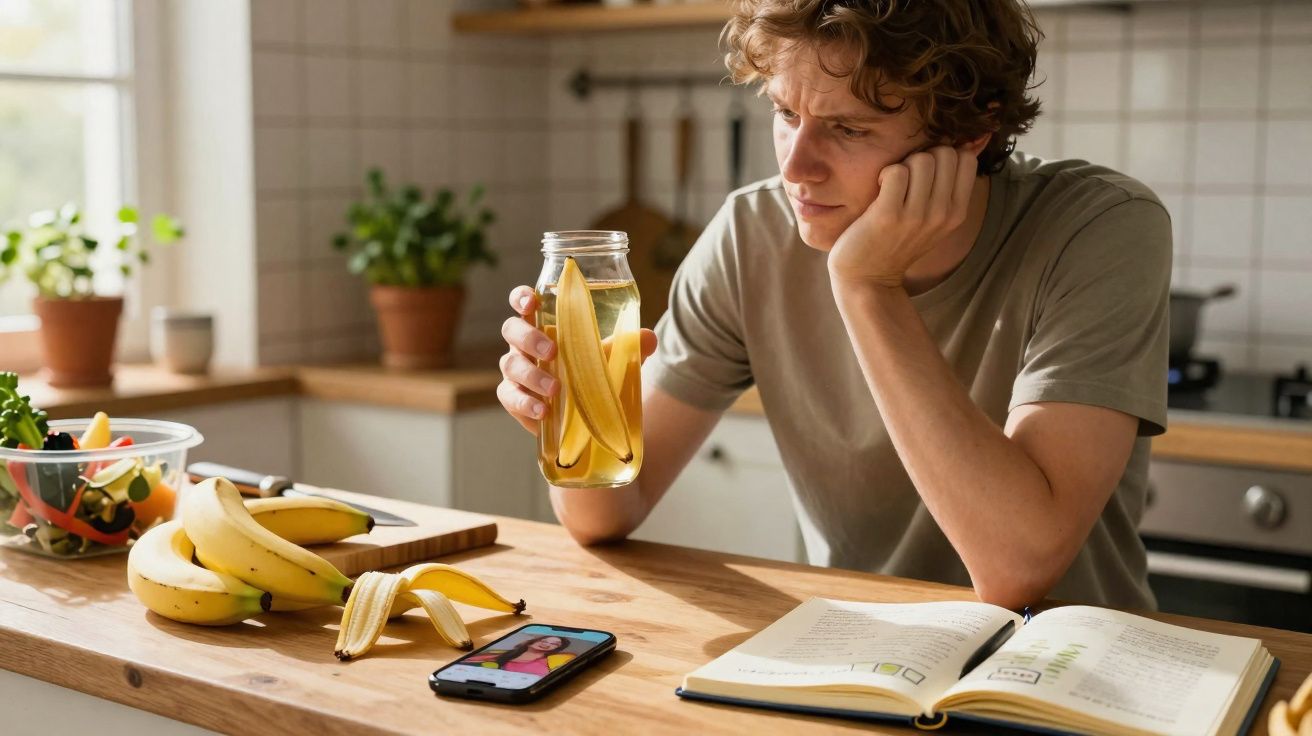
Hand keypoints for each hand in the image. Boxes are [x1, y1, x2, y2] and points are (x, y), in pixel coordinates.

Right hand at [498, 285, 657, 434]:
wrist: (587, 412)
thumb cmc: (590, 371)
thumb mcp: (611, 357)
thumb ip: (628, 346)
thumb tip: (648, 338)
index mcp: (542, 324)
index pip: (523, 302)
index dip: (521, 297)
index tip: (530, 303)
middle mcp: (523, 344)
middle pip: (512, 330)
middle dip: (528, 337)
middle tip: (552, 351)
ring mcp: (516, 372)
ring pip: (510, 365)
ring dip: (531, 374)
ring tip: (555, 389)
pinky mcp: (515, 399)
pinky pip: (510, 397)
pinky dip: (525, 403)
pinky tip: (543, 411)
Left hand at [827, 145, 978, 288]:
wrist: (867, 278)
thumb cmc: (896, 240)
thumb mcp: (933, 218)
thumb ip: (949, 186)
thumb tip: (971, 140)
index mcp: (956, 213)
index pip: (965, 159)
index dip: (943, 156)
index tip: (925, 174)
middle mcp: (942, 215)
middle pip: (944, 153)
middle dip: (922, 157)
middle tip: (906, 179)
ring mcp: (917, 216)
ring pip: (921, 159)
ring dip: (903, 165)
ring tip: (892, 186)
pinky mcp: (889, 215)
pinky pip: (896, 171)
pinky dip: (884, 173)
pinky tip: (879, 189)